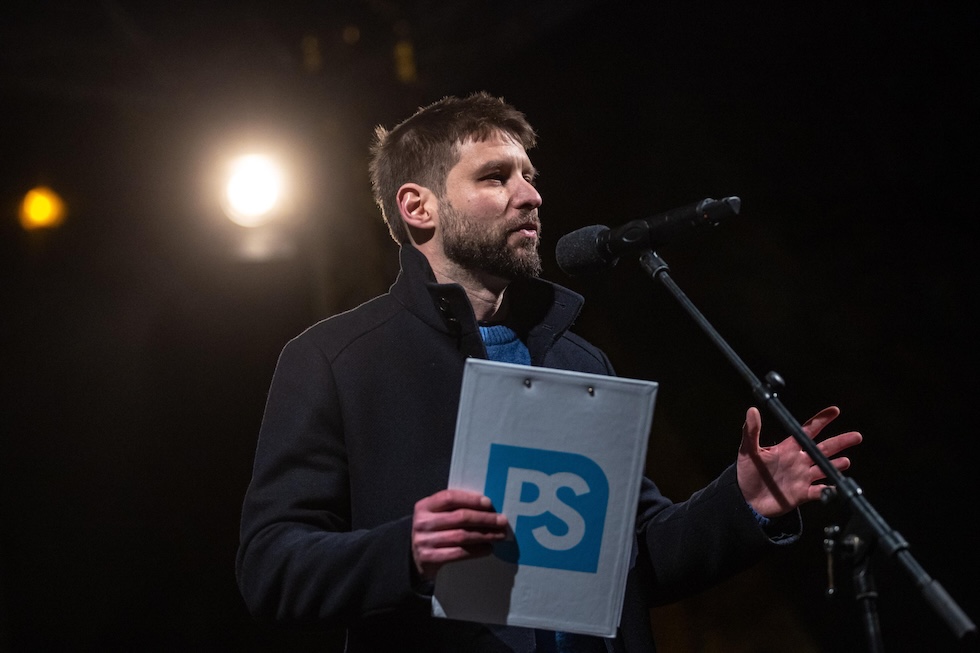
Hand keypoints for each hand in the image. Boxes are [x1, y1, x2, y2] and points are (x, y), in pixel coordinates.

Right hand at [411, 489, 508, 580]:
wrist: (412, 557)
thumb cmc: (432, 531)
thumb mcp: (435, 515)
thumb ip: (453, 508)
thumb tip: (486, 505)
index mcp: (424, 506)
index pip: (450, 497)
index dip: (471, 499)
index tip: (489, 503)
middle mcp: (423, 522)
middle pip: (460, 517)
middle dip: (485, 518)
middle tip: (502, 521)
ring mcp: (425, 541)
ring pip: (462, 536)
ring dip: (485, 535)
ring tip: (499, 535)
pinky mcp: (430, 558)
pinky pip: (459, 553)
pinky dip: (477, 550)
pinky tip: (488, 548)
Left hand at [737, 406, 861, 517]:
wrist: (746, 500)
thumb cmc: (746, 472)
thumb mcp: (747, 450)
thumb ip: (751, 431)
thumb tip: (752, 410)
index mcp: (788, 448)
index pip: (808, 431)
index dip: (821, 420)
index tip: (834, 411)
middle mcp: (799, 461)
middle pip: (824, 449)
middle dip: (840, 442)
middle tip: (857, 436)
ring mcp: (802, 477)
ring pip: (825, 468)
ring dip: (836, 465)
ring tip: (846, 461)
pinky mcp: (802, 494)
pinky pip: (820, 491)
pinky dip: (829, 490)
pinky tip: (837, 487)